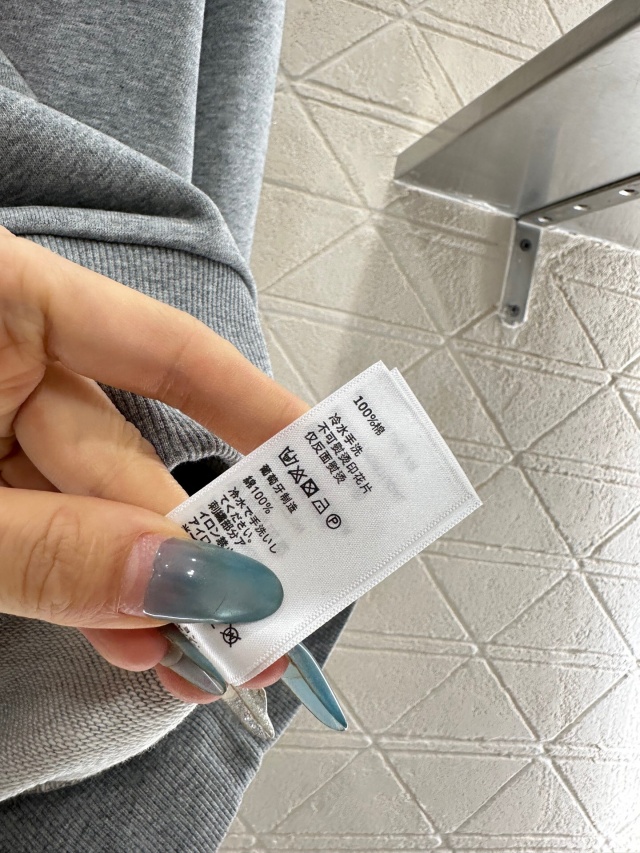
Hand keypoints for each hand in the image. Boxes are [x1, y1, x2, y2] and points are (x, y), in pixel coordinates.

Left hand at [0, 226, 309, 702]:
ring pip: (89, 504)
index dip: (253, 406)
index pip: (164, 346)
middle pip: (126, 450)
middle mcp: (1, 350)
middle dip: (191, 544)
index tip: (322, 455)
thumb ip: (54, 549)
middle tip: (257, 612)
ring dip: (141, 584)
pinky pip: (46, 526)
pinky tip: (129, 631)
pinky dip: (84, 582)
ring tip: (198, 649)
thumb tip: (188, 582)